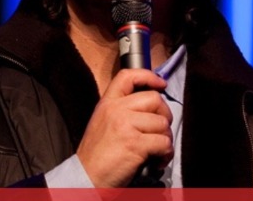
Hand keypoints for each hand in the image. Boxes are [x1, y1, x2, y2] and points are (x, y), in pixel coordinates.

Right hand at [76, 69, 173, 186]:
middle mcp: (116, 110)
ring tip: (157, 149)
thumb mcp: (102, 122)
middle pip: (155, 99)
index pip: (128, 76)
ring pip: (163, 123)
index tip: (160, 83)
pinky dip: (165, 153)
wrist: (86, 177)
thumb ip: (121, 110)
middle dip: (165, 115)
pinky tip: (157, 159)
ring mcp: (126, 125)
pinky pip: (164, 142)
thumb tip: (150, 108)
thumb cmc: (96, 155)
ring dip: (165, 138)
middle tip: (160, 129)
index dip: (148, 76)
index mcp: (107, 103)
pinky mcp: (135, 144)